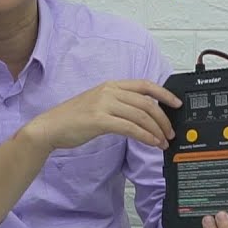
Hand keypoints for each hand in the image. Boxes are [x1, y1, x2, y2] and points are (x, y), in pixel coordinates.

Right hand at [27, 79, 180, 151]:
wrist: (50, 127)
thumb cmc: (73, 119)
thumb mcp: (99, 104)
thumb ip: (119, 104)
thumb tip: (143, 115)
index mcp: (111, 85)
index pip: (145, 85)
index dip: (164, 94)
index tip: (177, 104)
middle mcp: (109, 91)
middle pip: (147, 103)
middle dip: (163, 119)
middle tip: (170, 132)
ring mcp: (104, 104)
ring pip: (141, 116)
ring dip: (156, 130)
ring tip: (163, 141)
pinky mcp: (99, 120)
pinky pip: (130, 128)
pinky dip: (145, 136)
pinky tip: (151, 143)